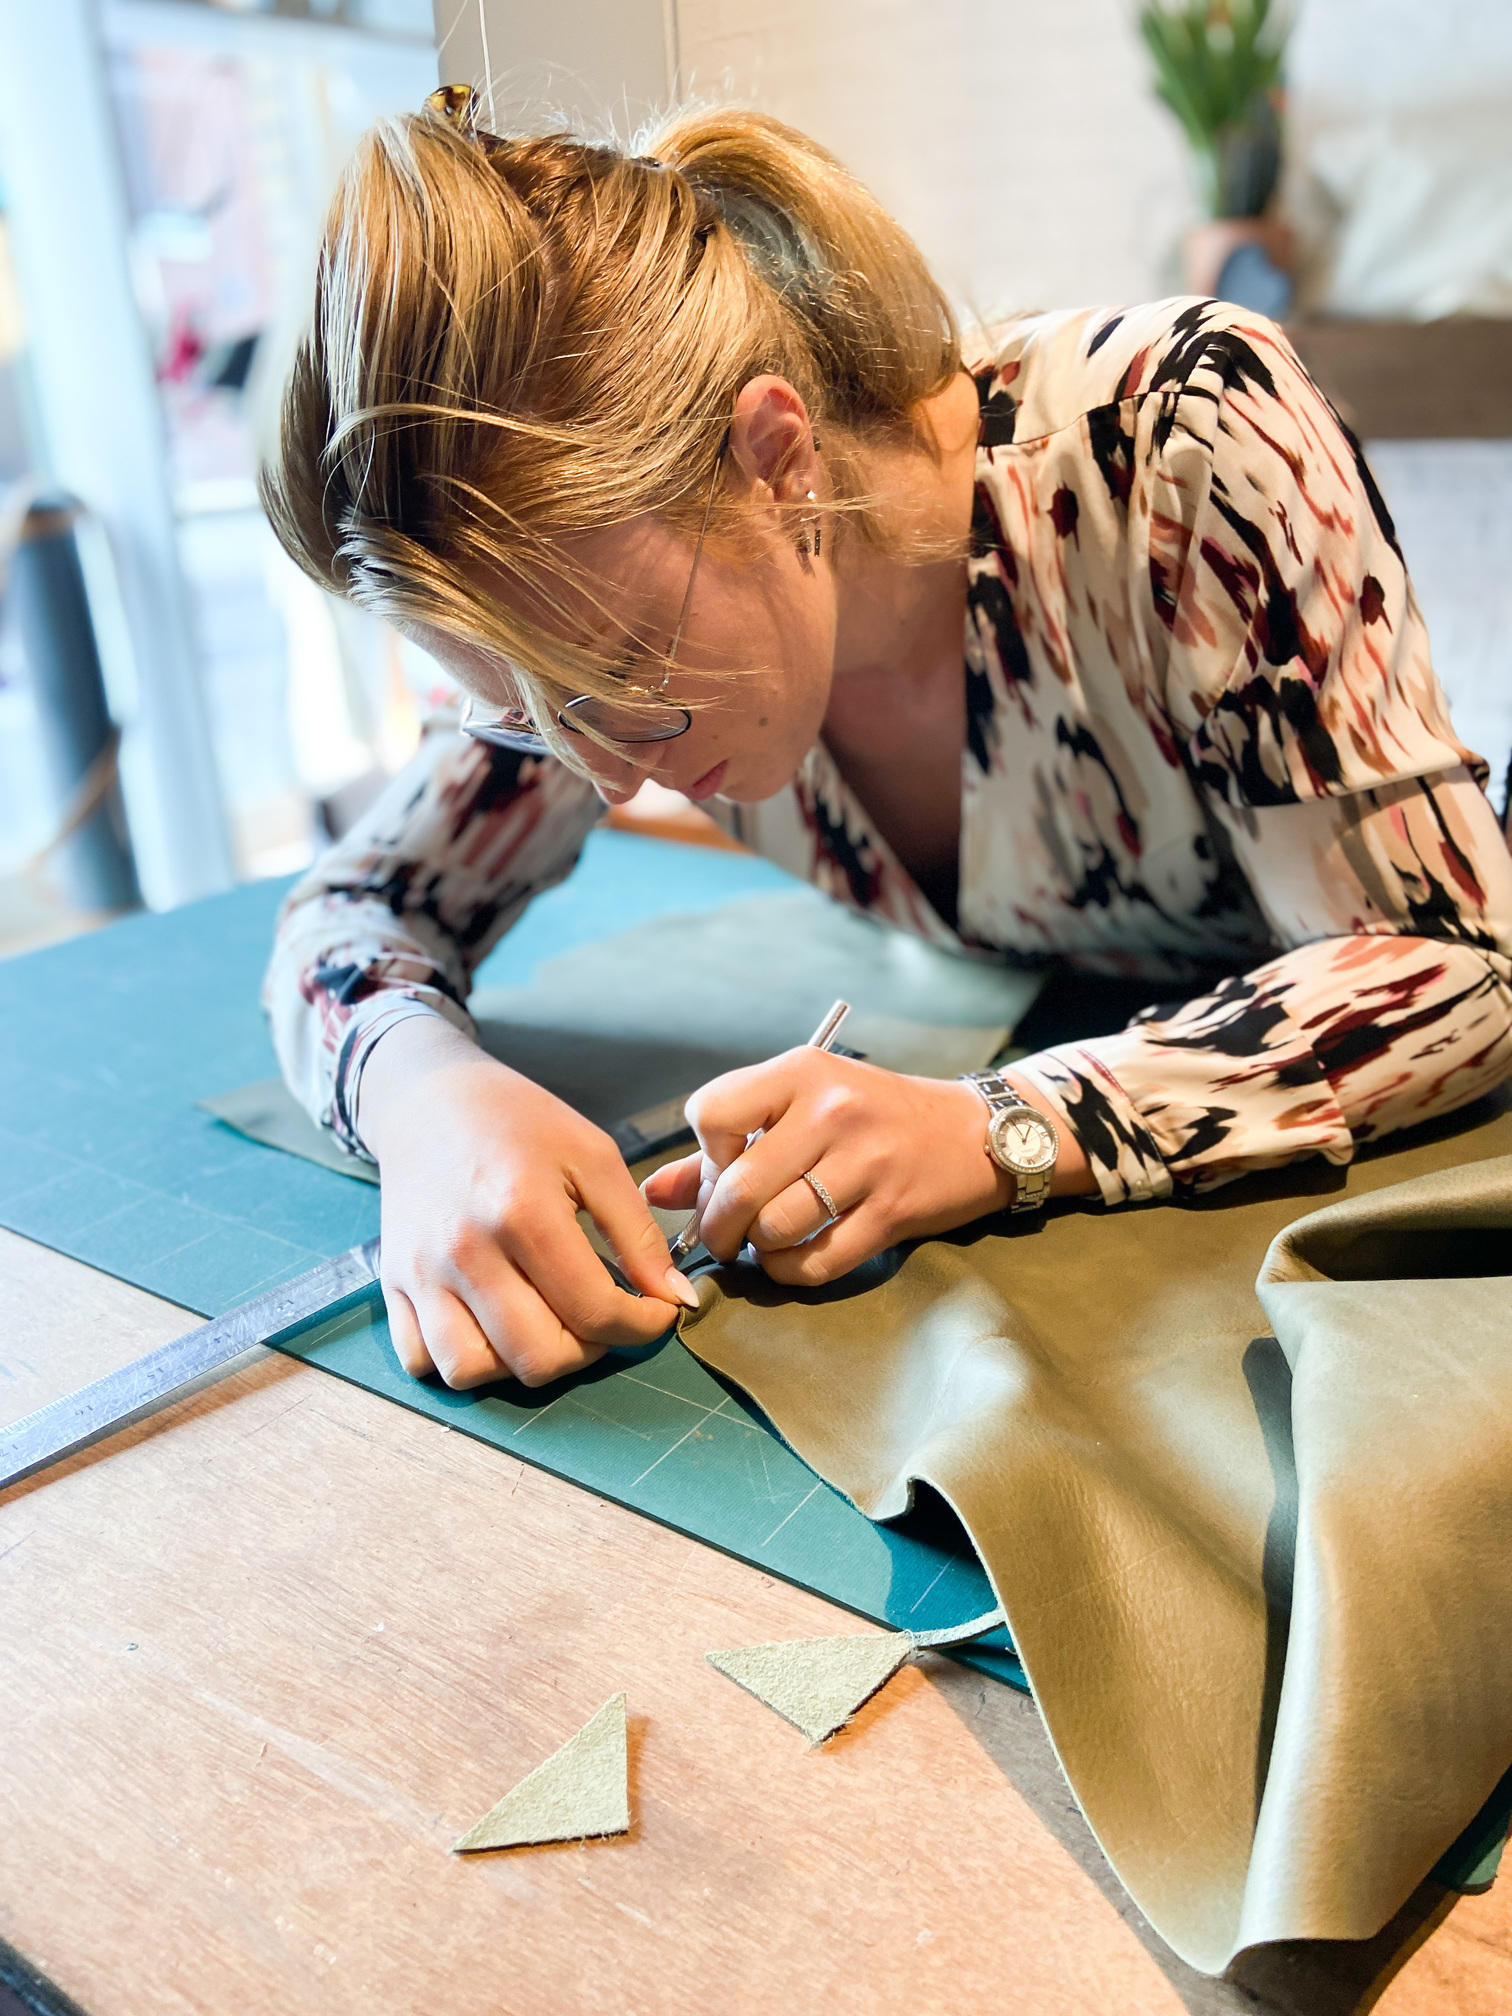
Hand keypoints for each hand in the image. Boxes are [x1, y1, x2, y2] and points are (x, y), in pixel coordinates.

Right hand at [357, 1018, 697, 1389]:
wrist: (430, 1100)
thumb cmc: (519, 1122)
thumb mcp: (594, 1157)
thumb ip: (638, 1233)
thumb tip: (674, 1299)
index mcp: (522, 1213)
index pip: (593, 1310)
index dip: (643, 1325)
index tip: (657, 1312)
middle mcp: (465, 1252)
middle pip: (538, 1357)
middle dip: (589, 1350)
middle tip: (602, 1317)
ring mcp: (420, 1274)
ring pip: (474, 1372)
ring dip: (522, 1363)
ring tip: (548, 1324)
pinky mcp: (392, 1285)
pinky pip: (423, 1361)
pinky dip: (463, 1360)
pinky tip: (494, 1327)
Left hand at [641, 1050, 1091, 1286]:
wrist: (974, 1133)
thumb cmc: (876, 1117)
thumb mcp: (804, 1107)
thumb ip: (727, 1145)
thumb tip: (654, 1191)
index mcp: (803, 1072)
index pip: (712, 1113)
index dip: (705, 1157)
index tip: (724, 1173)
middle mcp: (833, 1110)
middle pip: (739, 1187)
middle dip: (719, 1226)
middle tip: (726, 1235)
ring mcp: (866, 1162)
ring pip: (774, 1229)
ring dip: (758, 1250)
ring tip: (767, 1241)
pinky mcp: (892, 1212)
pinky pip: (815, 1263)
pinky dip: (791, 1273)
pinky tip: (796, 1259)